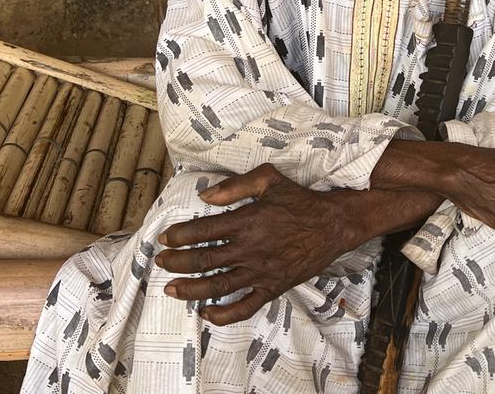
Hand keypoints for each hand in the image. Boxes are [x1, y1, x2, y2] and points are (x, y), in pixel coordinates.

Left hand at [155, 164, 364, 325]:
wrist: (333, 225)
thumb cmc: (301, 201)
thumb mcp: (270, 180)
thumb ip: (236, 186)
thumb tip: (205, 196)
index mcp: (247, 221)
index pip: (203, 231)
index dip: (180, 236)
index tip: (165, 238)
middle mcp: (250, 249)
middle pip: (204, 261)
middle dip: (177, 262)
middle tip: (161, 261)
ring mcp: (260, 272)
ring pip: (217, 286)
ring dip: (190, 289)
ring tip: (170, 289)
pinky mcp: (272, 288)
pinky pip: (244, 307)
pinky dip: (223, 314)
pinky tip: (205, 313)